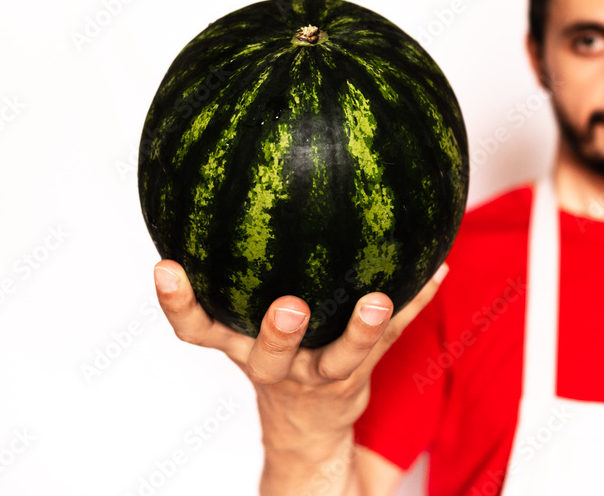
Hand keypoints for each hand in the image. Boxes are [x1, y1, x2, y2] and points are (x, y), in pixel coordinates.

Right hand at [152, 259, 447, 490]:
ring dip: (360, 330)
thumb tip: (243, 178)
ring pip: (340, 358)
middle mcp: (275, 365)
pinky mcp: (358, 377)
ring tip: (376, 299)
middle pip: (268, 356)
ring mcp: (318, 376)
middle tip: (289, 308)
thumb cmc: (277, 354)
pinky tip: (437, 271)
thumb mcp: (241, 323)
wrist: (307, 425)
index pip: (195, 329)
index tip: (165, 267)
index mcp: (237, 345)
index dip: (177, 302)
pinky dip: (415, 305)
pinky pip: (390, 340)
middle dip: (276, 334)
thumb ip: (238, 268)